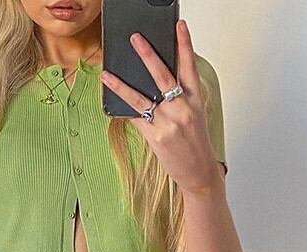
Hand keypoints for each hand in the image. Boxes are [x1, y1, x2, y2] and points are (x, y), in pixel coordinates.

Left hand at [99, 19, 220, 194]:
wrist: (199, 171)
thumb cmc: (196, 144)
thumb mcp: (194, 116)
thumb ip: (179, 99)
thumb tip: (154, 86)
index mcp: (195, 100)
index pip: (189, 66)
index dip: (184, 44)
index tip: (179, 26)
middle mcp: (182, 108)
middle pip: (163, 76)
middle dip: (148, 55)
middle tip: (136, 39)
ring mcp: (168, 123)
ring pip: (141, 98)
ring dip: (121, 85)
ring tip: (107, 74)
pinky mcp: (156, 136)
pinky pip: (136, 118)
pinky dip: (124, 110)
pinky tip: (111, 101)